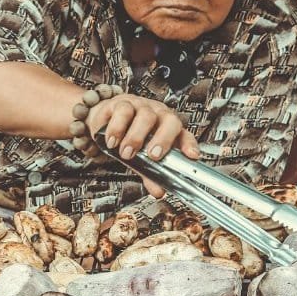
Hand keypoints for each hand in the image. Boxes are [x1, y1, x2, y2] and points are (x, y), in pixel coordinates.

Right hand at [86, 95, 200, 197]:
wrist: (104, 121)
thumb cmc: (129, 137)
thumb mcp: (140, 158)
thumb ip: (150, 174)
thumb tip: (158, 192)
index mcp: (169, 128)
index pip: (184, 135)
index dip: (189, 145)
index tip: (192, 156)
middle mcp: (159, 115)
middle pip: (169, 121)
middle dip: (163, 139)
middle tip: (152, 156)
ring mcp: (141, 106)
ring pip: (145, 116)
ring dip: (136, 137)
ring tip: (125, 153)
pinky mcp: (121, 103)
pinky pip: (122, 111)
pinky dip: (116, 129)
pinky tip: (112, 141)